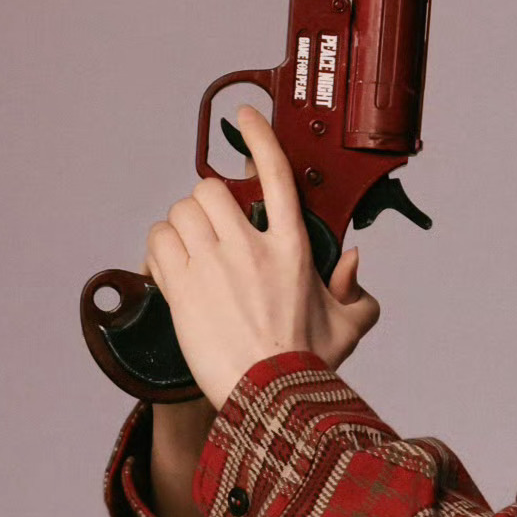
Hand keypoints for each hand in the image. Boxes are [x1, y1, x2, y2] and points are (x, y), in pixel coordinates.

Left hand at [142, 106, 380, 411]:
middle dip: (206, 205)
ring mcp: (213, 267)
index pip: (275, 175)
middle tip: (211, 230)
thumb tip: (354, 262)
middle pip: (210, 190)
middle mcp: (249, 249)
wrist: (271, 400)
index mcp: (293, 249)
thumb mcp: (349, 326)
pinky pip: (158, 243)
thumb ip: (357, 291)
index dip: (259, 138)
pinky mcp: (182, 289)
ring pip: (180, 213)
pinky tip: (170, 268)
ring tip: (190, 251)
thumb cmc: (310, 366)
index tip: (247, 116)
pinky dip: (159, 249)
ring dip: (181, 226)